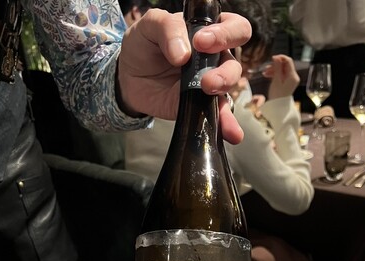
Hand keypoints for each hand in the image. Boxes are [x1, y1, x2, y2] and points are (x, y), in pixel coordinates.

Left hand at [118, 9, 251, 143]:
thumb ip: (167, 28)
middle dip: (226, 69)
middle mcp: (214, 57)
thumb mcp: (149, 25)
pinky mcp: (203, 106)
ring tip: (209, 91)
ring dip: (224, 89)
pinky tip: (231, 132)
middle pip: (235, 60)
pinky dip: (227, 124)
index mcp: (207, 31)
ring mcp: (210, 83)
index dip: (224, 33)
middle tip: (206, 77)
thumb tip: (183, 55)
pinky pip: (220, 115)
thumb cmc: (143, 45)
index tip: (201, 42)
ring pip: (230, 86)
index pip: (232, 27)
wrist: (130, 79)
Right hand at [262, 55, 299, 101]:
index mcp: (293, 76)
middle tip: (266, 68)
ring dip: (273, 70)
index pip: (288, 61)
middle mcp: (293, 77)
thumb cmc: (277, 96)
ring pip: (282, 70)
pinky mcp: (287, 82)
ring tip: (265, 73)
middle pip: (285, 65)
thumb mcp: (276, 80)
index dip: (280, 58)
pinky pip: (281, 75)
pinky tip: (267, 75)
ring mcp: (291, 80)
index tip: (272, 58)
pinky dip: (275, 74)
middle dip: (275, 65)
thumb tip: (276, 57)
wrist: (278, 107)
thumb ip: (277, 68)